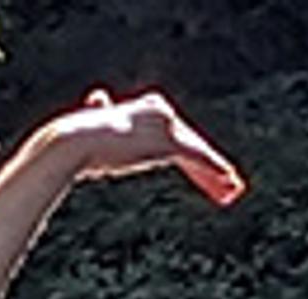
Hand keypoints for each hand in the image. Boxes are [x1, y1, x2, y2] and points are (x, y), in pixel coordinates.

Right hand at [51, 89, 246, 204]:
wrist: (75, 140)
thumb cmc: (78, 136)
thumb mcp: (96, 125)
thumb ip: (103, 114)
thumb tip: (97, 98)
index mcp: (149, 108)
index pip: (177, 135)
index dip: (192, 157)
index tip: (202, 175)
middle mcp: (163, 113)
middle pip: (192, 144)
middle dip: (209, 167)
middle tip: (227, 185)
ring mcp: (167, 127)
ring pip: (199, 153)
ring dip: (216, 174)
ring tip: (232, 191)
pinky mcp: (167, 143)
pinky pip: (199, 159)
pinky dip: (215, 171)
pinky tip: (230, 184)